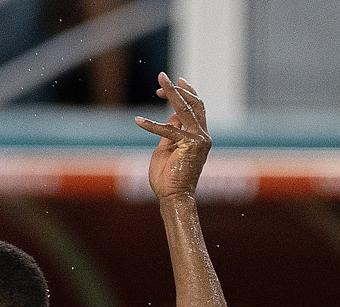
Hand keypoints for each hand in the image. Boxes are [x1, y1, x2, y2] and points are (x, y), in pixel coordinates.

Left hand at [136, 72, 211, 200]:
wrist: (173, 197)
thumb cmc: (167, 178)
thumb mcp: (165, 151)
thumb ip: (168, 134)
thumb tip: (169, 119)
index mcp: (198, 136)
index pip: (194, 109)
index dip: (182, 95)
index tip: (166, 87)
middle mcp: (202, 135)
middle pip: (193, 104)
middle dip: (177, 89)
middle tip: (162, 76)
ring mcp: (199, 140)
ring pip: (186, 109)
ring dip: (172, 94)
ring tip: (159, 83)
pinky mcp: (191, 146)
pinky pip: (170, 130)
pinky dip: (152, 126)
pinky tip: (138, 122)